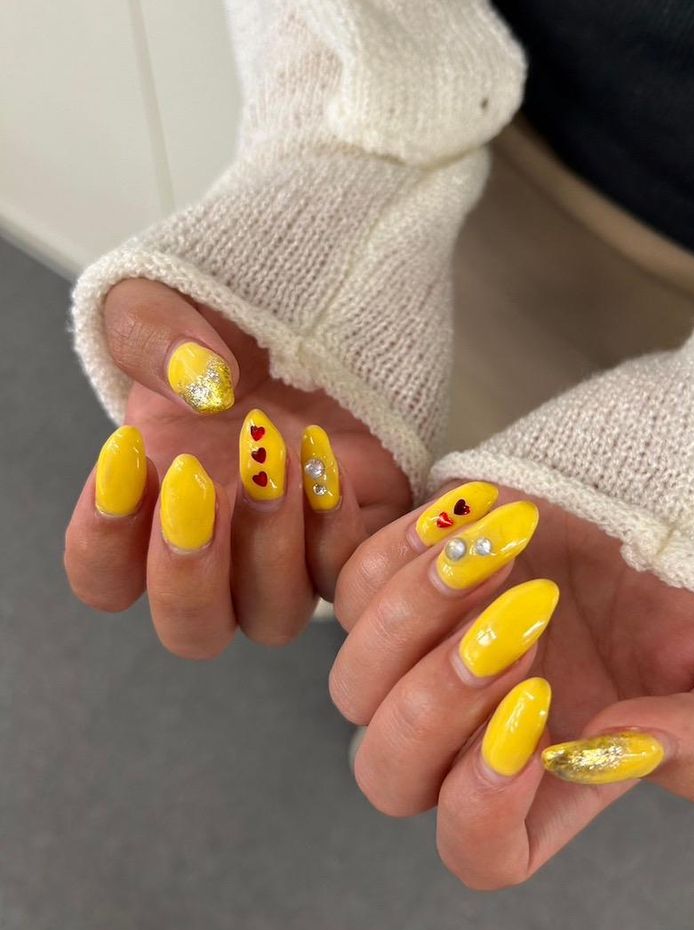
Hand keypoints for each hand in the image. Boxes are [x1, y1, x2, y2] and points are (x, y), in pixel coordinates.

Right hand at [65, 278, 409, 656]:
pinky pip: (347, 571)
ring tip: (272, 452)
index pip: (105, 578)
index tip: (128, 454)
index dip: (102, 539)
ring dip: (267, 548)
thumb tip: (201, 388)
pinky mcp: (355, 527)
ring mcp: (291, 546)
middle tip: (196, 480)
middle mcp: (221, 544)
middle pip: (192, 630)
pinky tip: (325, 459)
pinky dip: (335, 527)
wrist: (318, 299)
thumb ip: (151, 337)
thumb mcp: (162, 302)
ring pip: (273, 618)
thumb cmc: (227, 313)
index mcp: (154, 503)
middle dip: (187, 572)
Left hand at [330, 481, 693, 889]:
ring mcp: (432, 652)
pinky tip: (478, 516)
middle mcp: (475, 725)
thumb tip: (617, 748)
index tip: (534, 719)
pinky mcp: (413, 579)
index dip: (481, 811)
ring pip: (355, 679)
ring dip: (420, 613)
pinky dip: (401, 550)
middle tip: (525, 622)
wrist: (679, 509)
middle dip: (438, 702)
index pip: (480, 851)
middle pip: (388, 774)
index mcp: (549, 778)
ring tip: (506, 552)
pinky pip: (352, 583)